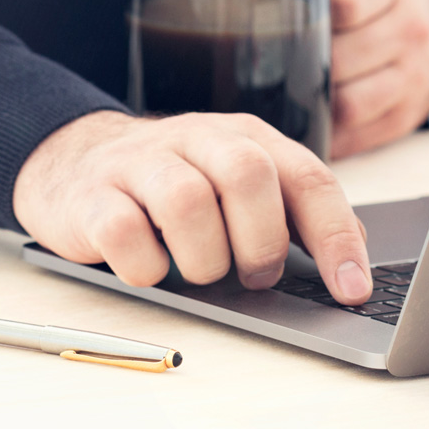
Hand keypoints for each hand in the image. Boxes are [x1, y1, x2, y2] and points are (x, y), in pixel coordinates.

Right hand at [13, 111, 373, 303]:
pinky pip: (124, 234)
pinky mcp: (92, 196)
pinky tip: (149, 265)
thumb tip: (356, 262)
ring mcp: (139, 163)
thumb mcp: (236, 184)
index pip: (306, 177)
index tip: (352, 290)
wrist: (73, 160)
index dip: (336, 238)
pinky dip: (145, 267)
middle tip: (254, 276)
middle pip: (247, 175)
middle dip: (261, 242)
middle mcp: (195, 139)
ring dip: (203, 259)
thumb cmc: (171, 184)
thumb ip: (293, 213)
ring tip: (198, 270)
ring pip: (186, 203)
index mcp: (244, 137)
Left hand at [260, 0, 428, 156]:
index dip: (307, 17)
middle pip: (340, 61)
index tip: (285, 21)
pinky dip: (328, 133)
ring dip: (313, 103)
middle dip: (301, 64)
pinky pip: (359, 137)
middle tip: (271, 64)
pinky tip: (309, 117)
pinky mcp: (409, 114)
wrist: (428, 11)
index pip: (345, 2)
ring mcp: (414, 75)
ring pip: (349, 106)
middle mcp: (410, 28)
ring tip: (289, 91)